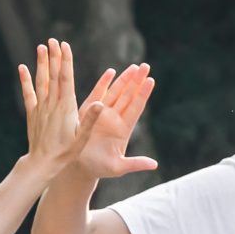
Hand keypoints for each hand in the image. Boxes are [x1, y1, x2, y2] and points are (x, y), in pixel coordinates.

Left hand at [18, 40, 106, 169]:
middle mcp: (52, 105)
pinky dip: (25, 80)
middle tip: (53, 40)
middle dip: (54, 57)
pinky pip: (28, 94)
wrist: (42, 163)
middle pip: (53, 76)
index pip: (66, 79)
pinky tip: (22, 68)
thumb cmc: (65, 153)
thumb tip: (101, 104)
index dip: (65, 61)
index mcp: (66, 108)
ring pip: (41, 81)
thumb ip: (90, 120)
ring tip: (41, 47)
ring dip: (41, 64)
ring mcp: (40, 108)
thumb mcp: (81, 138)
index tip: (64, 46)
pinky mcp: (32, 114)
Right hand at [74, 62, 157, 180]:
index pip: (136, 108)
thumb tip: (154, 165)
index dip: (143, 94)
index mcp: (123, 129)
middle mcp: (115, 119)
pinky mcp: (88, 112)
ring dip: (124, 79)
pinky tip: (111, 72)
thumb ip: (135, 164)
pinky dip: (104, 83)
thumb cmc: (99, 168)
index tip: (151, 80)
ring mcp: (102, 114)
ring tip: (134, 67)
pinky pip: (97, 94)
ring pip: (116, 93)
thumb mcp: (118, 167)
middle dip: (136, 81)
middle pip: (128, 96)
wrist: (79, 166)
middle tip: (146, 65)